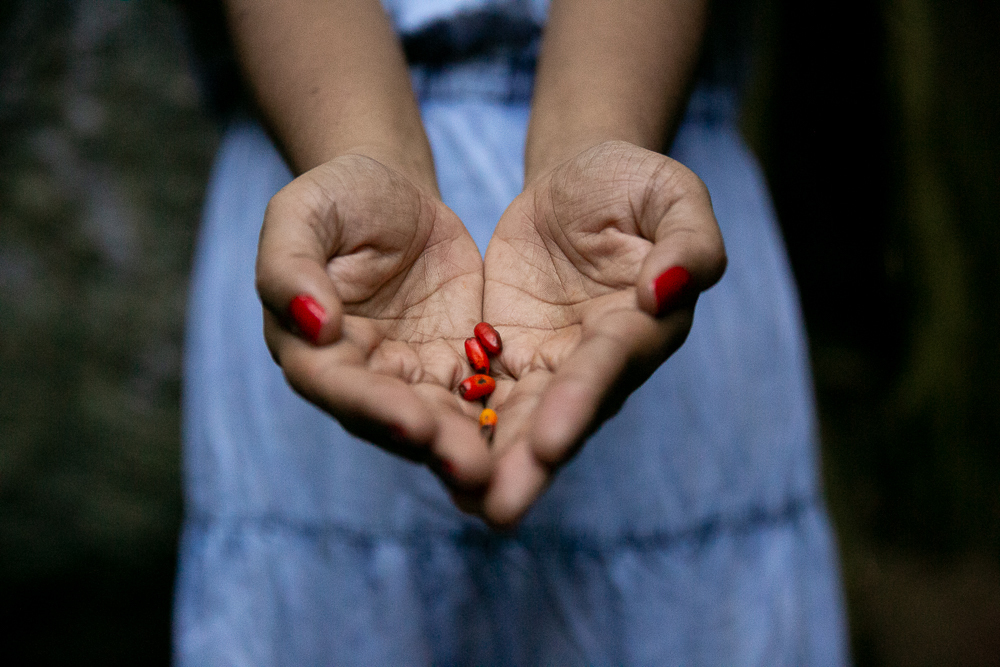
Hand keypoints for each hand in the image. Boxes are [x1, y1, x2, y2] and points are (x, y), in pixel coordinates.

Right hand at [256, 154, 491, 490]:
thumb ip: (290, 264)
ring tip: (506, 471)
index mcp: (309, 345)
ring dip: (470, 447)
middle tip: (474, 470)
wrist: (396, 194)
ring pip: (439, 420)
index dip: (371, 406)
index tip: (413, 421)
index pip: (334, 385)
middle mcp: (359, 375)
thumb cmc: (338, 197)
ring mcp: (411, 374)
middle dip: (433, 445)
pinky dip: (502, 418)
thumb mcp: (303, 212)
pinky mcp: (457, 364)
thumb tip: (314, 324)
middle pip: (392, 419)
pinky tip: (534, 439)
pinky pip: (480, 395)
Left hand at [479, 141, 726, 525]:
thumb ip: (688, 240)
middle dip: (530, 462)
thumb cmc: (630, 183)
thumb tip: (668, 291)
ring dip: (492, 460)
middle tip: (498, 508)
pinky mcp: (505, 356)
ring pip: (518, 419)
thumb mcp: (670, 193)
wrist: (575, 185)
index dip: (581, 400)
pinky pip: (478, 394)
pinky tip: (428, 457)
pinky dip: (458, 425)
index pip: (608, 364)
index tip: (551, 443)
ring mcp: (549, 364)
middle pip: (561, 413)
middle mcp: (596, 361)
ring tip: (462, 502)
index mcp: (642, 324)